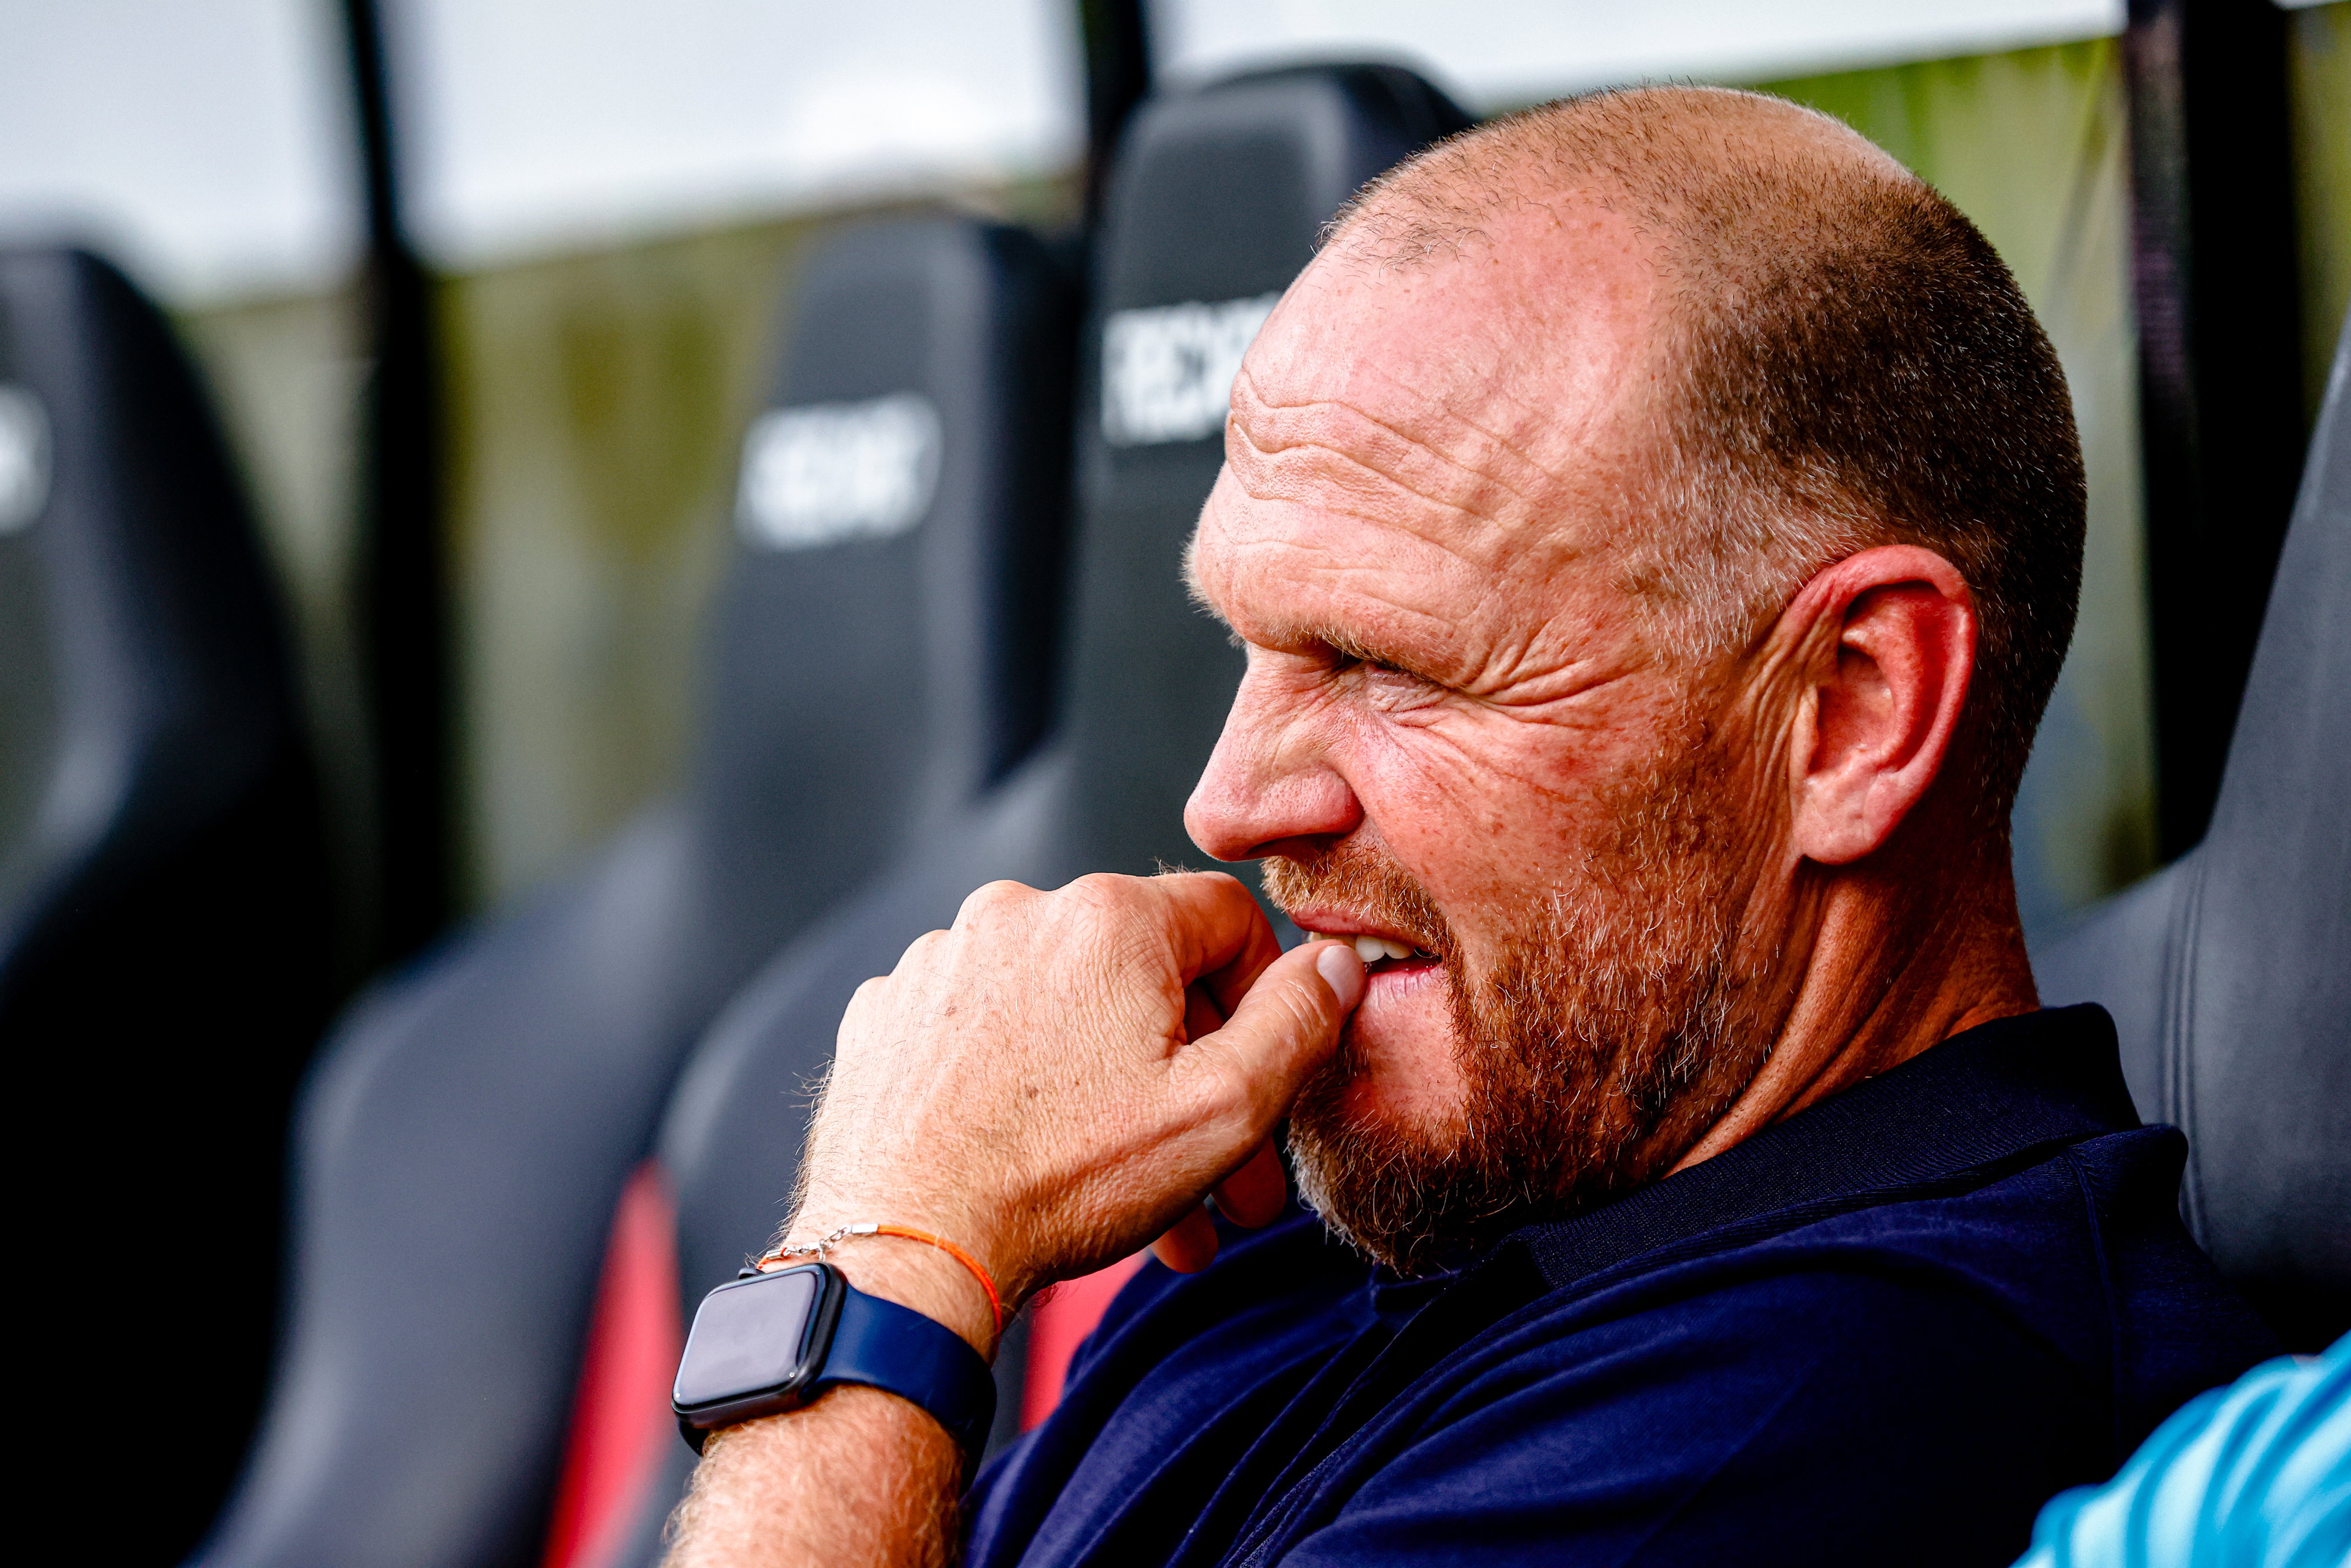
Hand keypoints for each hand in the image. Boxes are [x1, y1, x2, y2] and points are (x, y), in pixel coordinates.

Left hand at [788, 871, 1366, 1348]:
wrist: (903, 1250)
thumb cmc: (1059, 1183)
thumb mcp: (1223, 1110)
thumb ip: (1296, 1023)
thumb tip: (1333, 966)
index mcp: (1107, 918)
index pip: (1226, 918)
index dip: (1264, 996)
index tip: (1263, 1073)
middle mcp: (1015, 913)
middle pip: (1141, 976)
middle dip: (1189, 1075)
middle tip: (1216, 1172)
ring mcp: (940, 962)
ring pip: (1061, 1013)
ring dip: (1106, 1088)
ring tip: (1126, 1193)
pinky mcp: (889, 1015)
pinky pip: (982, 1033)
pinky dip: (1017, 1083)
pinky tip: (1033, 1158)